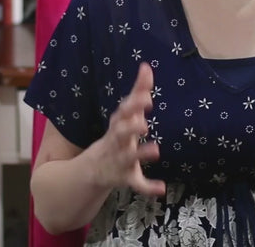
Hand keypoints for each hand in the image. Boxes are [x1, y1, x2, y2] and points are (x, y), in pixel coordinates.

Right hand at [92, 62, 165, 196]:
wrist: (93, 168)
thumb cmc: (116, 134)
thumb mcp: (125, 113)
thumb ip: (138, 91)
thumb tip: (147, 66)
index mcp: (118, 123)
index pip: (124, 111)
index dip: (134, 104)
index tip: (147, 95)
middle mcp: (116, 140)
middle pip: (121, 132)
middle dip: (131, 127)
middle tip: (144, 123)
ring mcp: (119, 159)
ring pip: (128, 157)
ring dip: (141, 154)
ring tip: (156, 150)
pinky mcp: (125, 177)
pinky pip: (136, 183)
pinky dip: (147, 186)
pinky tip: (161, 188)